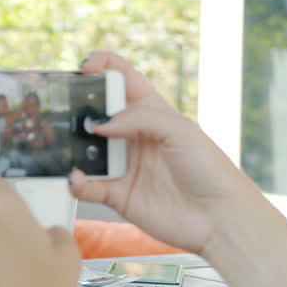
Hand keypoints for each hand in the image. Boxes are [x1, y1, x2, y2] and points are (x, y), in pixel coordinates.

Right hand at [67, 50, 268, 254]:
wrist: (219, 218)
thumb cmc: (209, 169)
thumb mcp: (180, 130)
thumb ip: (139, 118)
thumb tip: (99, 124)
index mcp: (151, 112)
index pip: (123, 79)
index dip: (103, 67)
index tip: (85, 68)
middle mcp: (134, 136)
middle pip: (98, 112)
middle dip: (80, 106)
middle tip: (69, 109)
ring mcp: (123, 165)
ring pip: (86, 148)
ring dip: (73, 145)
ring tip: (67, 143)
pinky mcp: (116, 194)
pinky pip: (87, 185)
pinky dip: (76, 181)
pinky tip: (77, 178)